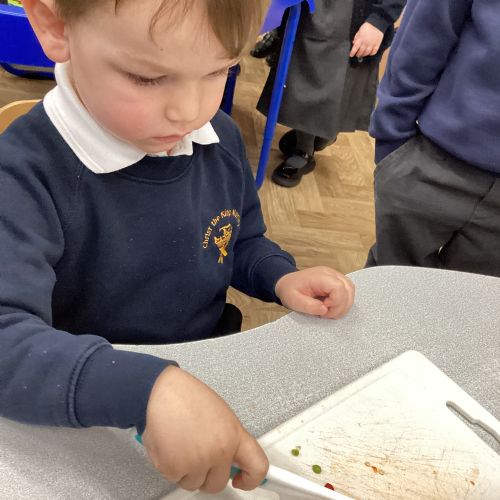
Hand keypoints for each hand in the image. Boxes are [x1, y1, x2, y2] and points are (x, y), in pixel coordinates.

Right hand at [142, 366, 268, 493]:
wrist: (163, 391)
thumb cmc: (188, 397)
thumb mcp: (221, 415)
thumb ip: (229, 439)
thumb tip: (232, 458)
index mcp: (234, 435)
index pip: (257, 467)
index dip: (251, 479)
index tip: (242, 480)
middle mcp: (218, 451)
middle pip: (218, 484)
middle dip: (208, 474)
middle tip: (198, 454)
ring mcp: (196, 462)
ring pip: (194, 483)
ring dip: (188, 471)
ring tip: (182, 443)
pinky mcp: (173, 468)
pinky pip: (175, 479)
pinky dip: (171, 467)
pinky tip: (171, 446)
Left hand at [275, 266, 354, 318]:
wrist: (287, 283)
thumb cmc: (290, 291)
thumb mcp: (293, 300)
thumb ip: (307, 306)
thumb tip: (324, 309)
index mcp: (320, 276)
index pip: (339, 288)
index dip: (335, 303)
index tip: (323, 308)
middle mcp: (331, 273)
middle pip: (348, 290)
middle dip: (340, 307)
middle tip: (324, 312)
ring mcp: (336, 276)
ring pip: (351, 291)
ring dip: (343, 305)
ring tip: (327, 310)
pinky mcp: (337, 281)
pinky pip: (348, 291)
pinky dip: (343, 302)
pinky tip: (331, 306)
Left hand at [350, 22, 383, 57]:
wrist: (377, 23)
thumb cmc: (367, 26)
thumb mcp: (359, 31)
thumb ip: (356, 38)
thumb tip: (353, 43)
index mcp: (360, 39)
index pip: (355, 49)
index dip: (352, 53)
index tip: (351, 55)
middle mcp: (365, 43)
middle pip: (360, 52)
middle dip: (358, 54)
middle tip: (357, 54)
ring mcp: (371, 44)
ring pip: (366, 53)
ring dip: (363, 55)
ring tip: (362, 54)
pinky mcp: (377, 44)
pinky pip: (373, 52)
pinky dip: (371, 54)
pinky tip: (369, 53)